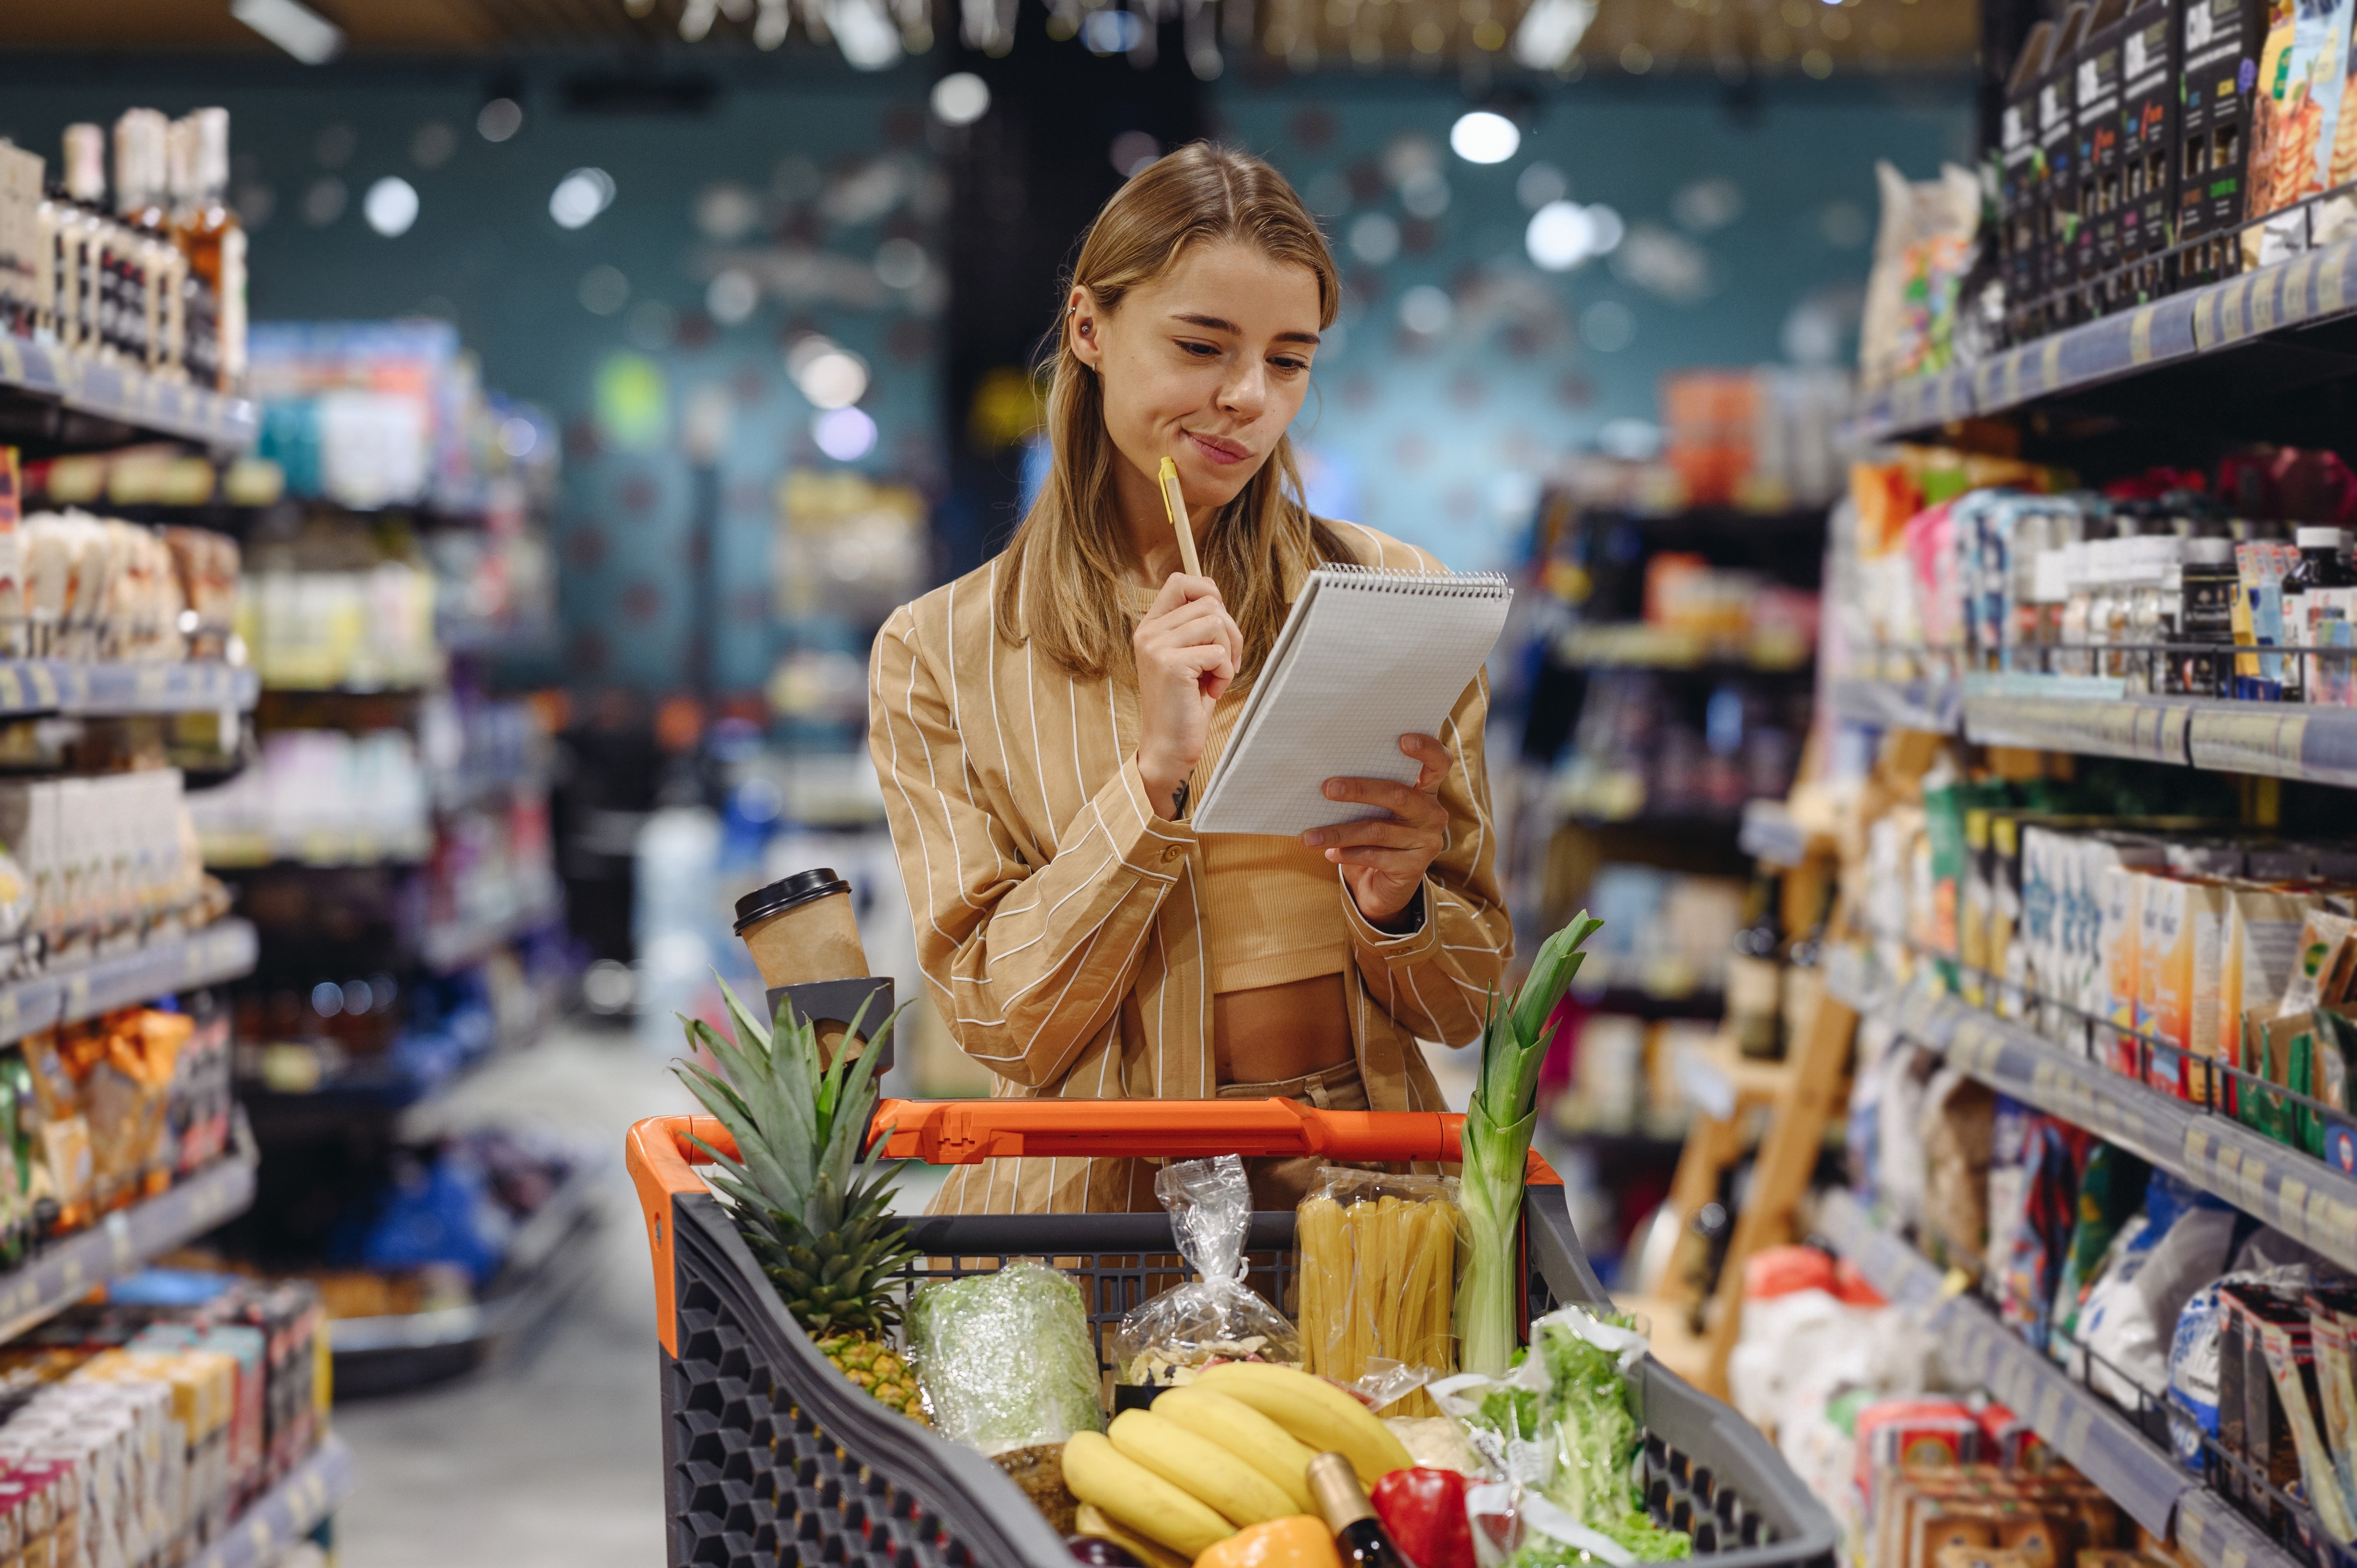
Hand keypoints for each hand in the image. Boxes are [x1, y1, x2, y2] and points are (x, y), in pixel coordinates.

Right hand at [1132, 573, 1243, 817]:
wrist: (1169, 747)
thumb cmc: (1185, 705)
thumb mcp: (1190, 658)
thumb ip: (1196, 627)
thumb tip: (1216, 599)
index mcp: (1151, 627)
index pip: (1181, 581)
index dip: (1210, 594)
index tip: (1218, 628)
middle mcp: (1149, 633)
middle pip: (1209, 601)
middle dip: (1230, 631)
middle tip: (1225, 661)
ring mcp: (1157, 647)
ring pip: (1216, 622)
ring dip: (1228, 652)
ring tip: (1216, 678)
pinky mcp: (1170, 665)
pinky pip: (1217, 651)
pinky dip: (1225, 673)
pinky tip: (1212, 691)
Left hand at [1306, 734, 1451, 924]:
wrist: (1382, 885)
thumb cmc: (1374, 834)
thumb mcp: (1375, 810)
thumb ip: (1367, 792)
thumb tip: (1326, 779)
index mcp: (1426, 791)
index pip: (1438, 763)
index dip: (1426, 748)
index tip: (1402, 739)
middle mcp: (1432, 814)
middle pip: (1398, 795)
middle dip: (1360, 790)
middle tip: (1327, 788)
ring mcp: (1425, 842)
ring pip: (1377, 831)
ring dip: (1339, 832)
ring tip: (1309, 836)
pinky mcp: (1413, 868)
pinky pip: (1375, 857)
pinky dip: (1348, 854)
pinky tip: (1329, 853)